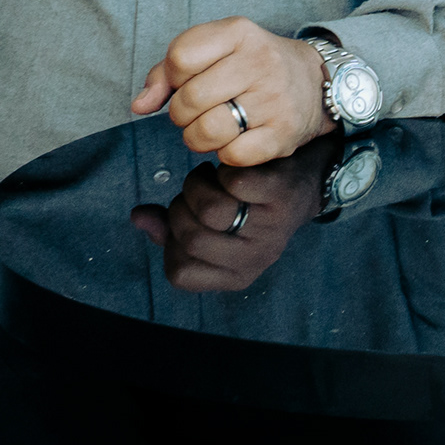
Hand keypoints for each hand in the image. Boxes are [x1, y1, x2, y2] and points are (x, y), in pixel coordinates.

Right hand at [128, 149, 335, 292]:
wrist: (306, 181)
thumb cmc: (250, 206)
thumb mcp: (213, 226)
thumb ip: (170, 228)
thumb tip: (139, 217)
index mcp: (236, 276)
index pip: (179, 273)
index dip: (171, 242)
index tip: (186, 219)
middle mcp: (256, 259)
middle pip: (192, 238)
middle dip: (182, 207)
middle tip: (196, 191)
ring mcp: (271, 228)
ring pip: (211, 209)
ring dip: (199, 185)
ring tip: (211, 178)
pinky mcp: (281, 195)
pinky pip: (237, 183)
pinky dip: (225, 170)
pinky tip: (232, 169)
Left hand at [131, 18, 328, 165]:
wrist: (315, 82)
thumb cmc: (251, 67)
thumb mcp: (214, 51)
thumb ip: (168, 72)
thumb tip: (140, 105)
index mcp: (239, 32)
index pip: (180, 57)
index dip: (172, 78)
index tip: (186, 82)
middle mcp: (260, 61)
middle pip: (189, 99)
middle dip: (182, 113)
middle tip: (198, 111)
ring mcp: (274, 98)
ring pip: (207, 131)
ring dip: (198, 138)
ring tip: (212, 128)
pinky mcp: (284, 132)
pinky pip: (232, 155)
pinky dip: (226, 154)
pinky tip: (238, 139)